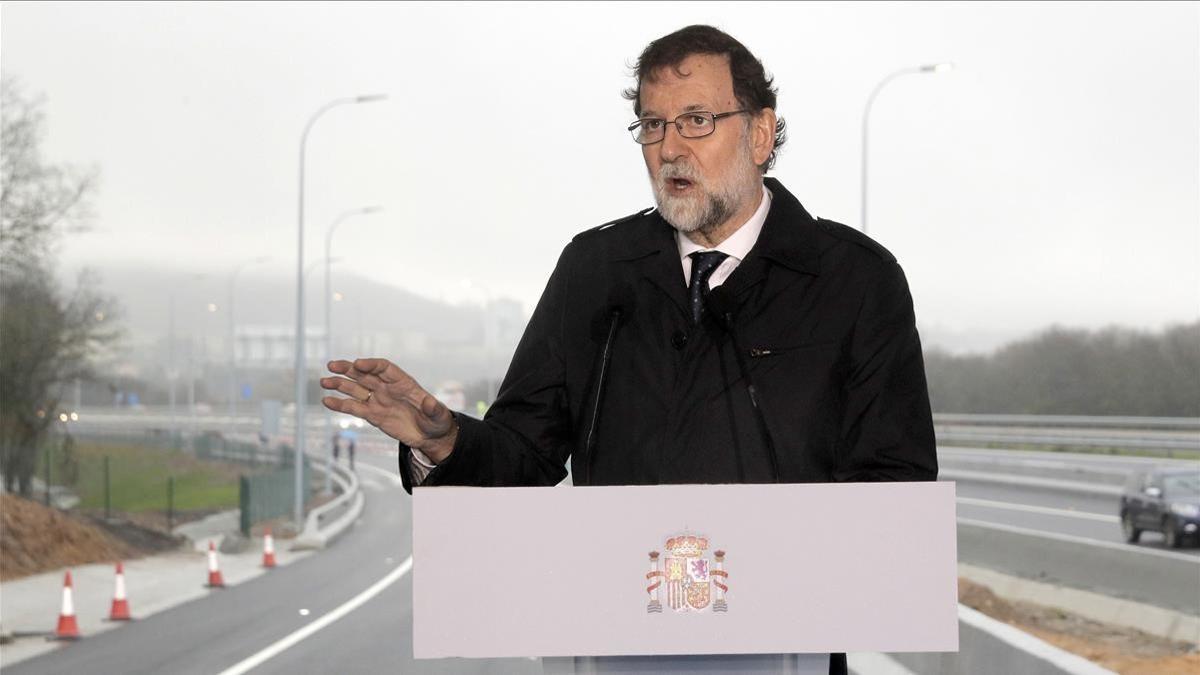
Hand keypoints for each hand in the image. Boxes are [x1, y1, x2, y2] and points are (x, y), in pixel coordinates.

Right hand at [320, 358, 457, 463]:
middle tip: (332, 365)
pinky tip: (327, 401)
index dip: (371, 364)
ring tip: (324, 381)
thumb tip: (431, 403)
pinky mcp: (373, 414)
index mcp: (403, 383)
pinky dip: (340, 404)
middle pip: (365, 374)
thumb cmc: (436, 421)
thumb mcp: (438, 415)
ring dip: (340, 384)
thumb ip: (434, 408)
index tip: (358, 364)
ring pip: (356, 389)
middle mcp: (388, 388)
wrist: (430, 436)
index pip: (384, 368)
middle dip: (349, 369)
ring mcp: (379, 400)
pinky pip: (354, 408)